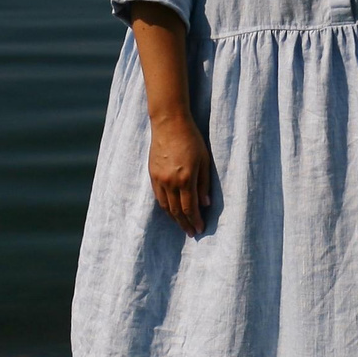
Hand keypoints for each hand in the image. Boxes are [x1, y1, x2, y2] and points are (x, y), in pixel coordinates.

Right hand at [148, 110, 213, 235]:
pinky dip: (165, 207)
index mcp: (185, 179)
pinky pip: (158, 196)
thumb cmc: (191, 139)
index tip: (199, 230)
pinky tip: (171, 210)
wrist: (169, 123)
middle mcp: (170, 182)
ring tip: (182, 225)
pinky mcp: (152, 174)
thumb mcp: (204, 160)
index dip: (194, 220)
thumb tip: (205, 204)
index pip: (189, 208)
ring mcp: (159, 178)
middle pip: (176, 211)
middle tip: (191, 233)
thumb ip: (204, 184)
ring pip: (165, 206)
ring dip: (174, 218)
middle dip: (184, 224)